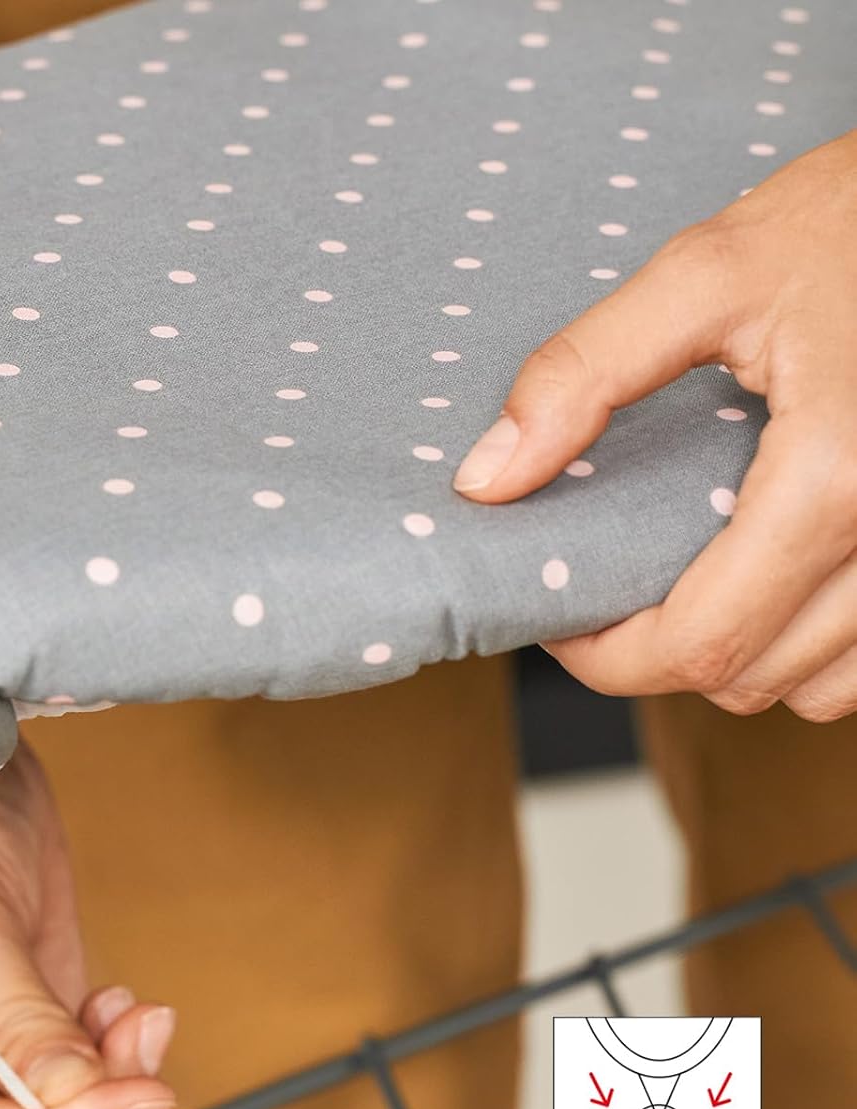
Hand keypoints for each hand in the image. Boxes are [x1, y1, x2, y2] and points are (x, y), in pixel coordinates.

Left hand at [454, 130, 856, 721]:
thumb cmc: (854, 221)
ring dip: (741, 656)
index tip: (561, 618)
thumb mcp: (708, 271)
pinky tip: (773, 581)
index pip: (699, 644)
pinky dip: (813, 647)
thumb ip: (586, 372)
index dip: (606, 658)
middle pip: (749, 678)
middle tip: (612, 592)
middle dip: (660, 654)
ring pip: (816, 688)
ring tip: (694, 581)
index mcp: (837, 476)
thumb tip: (487, 478)